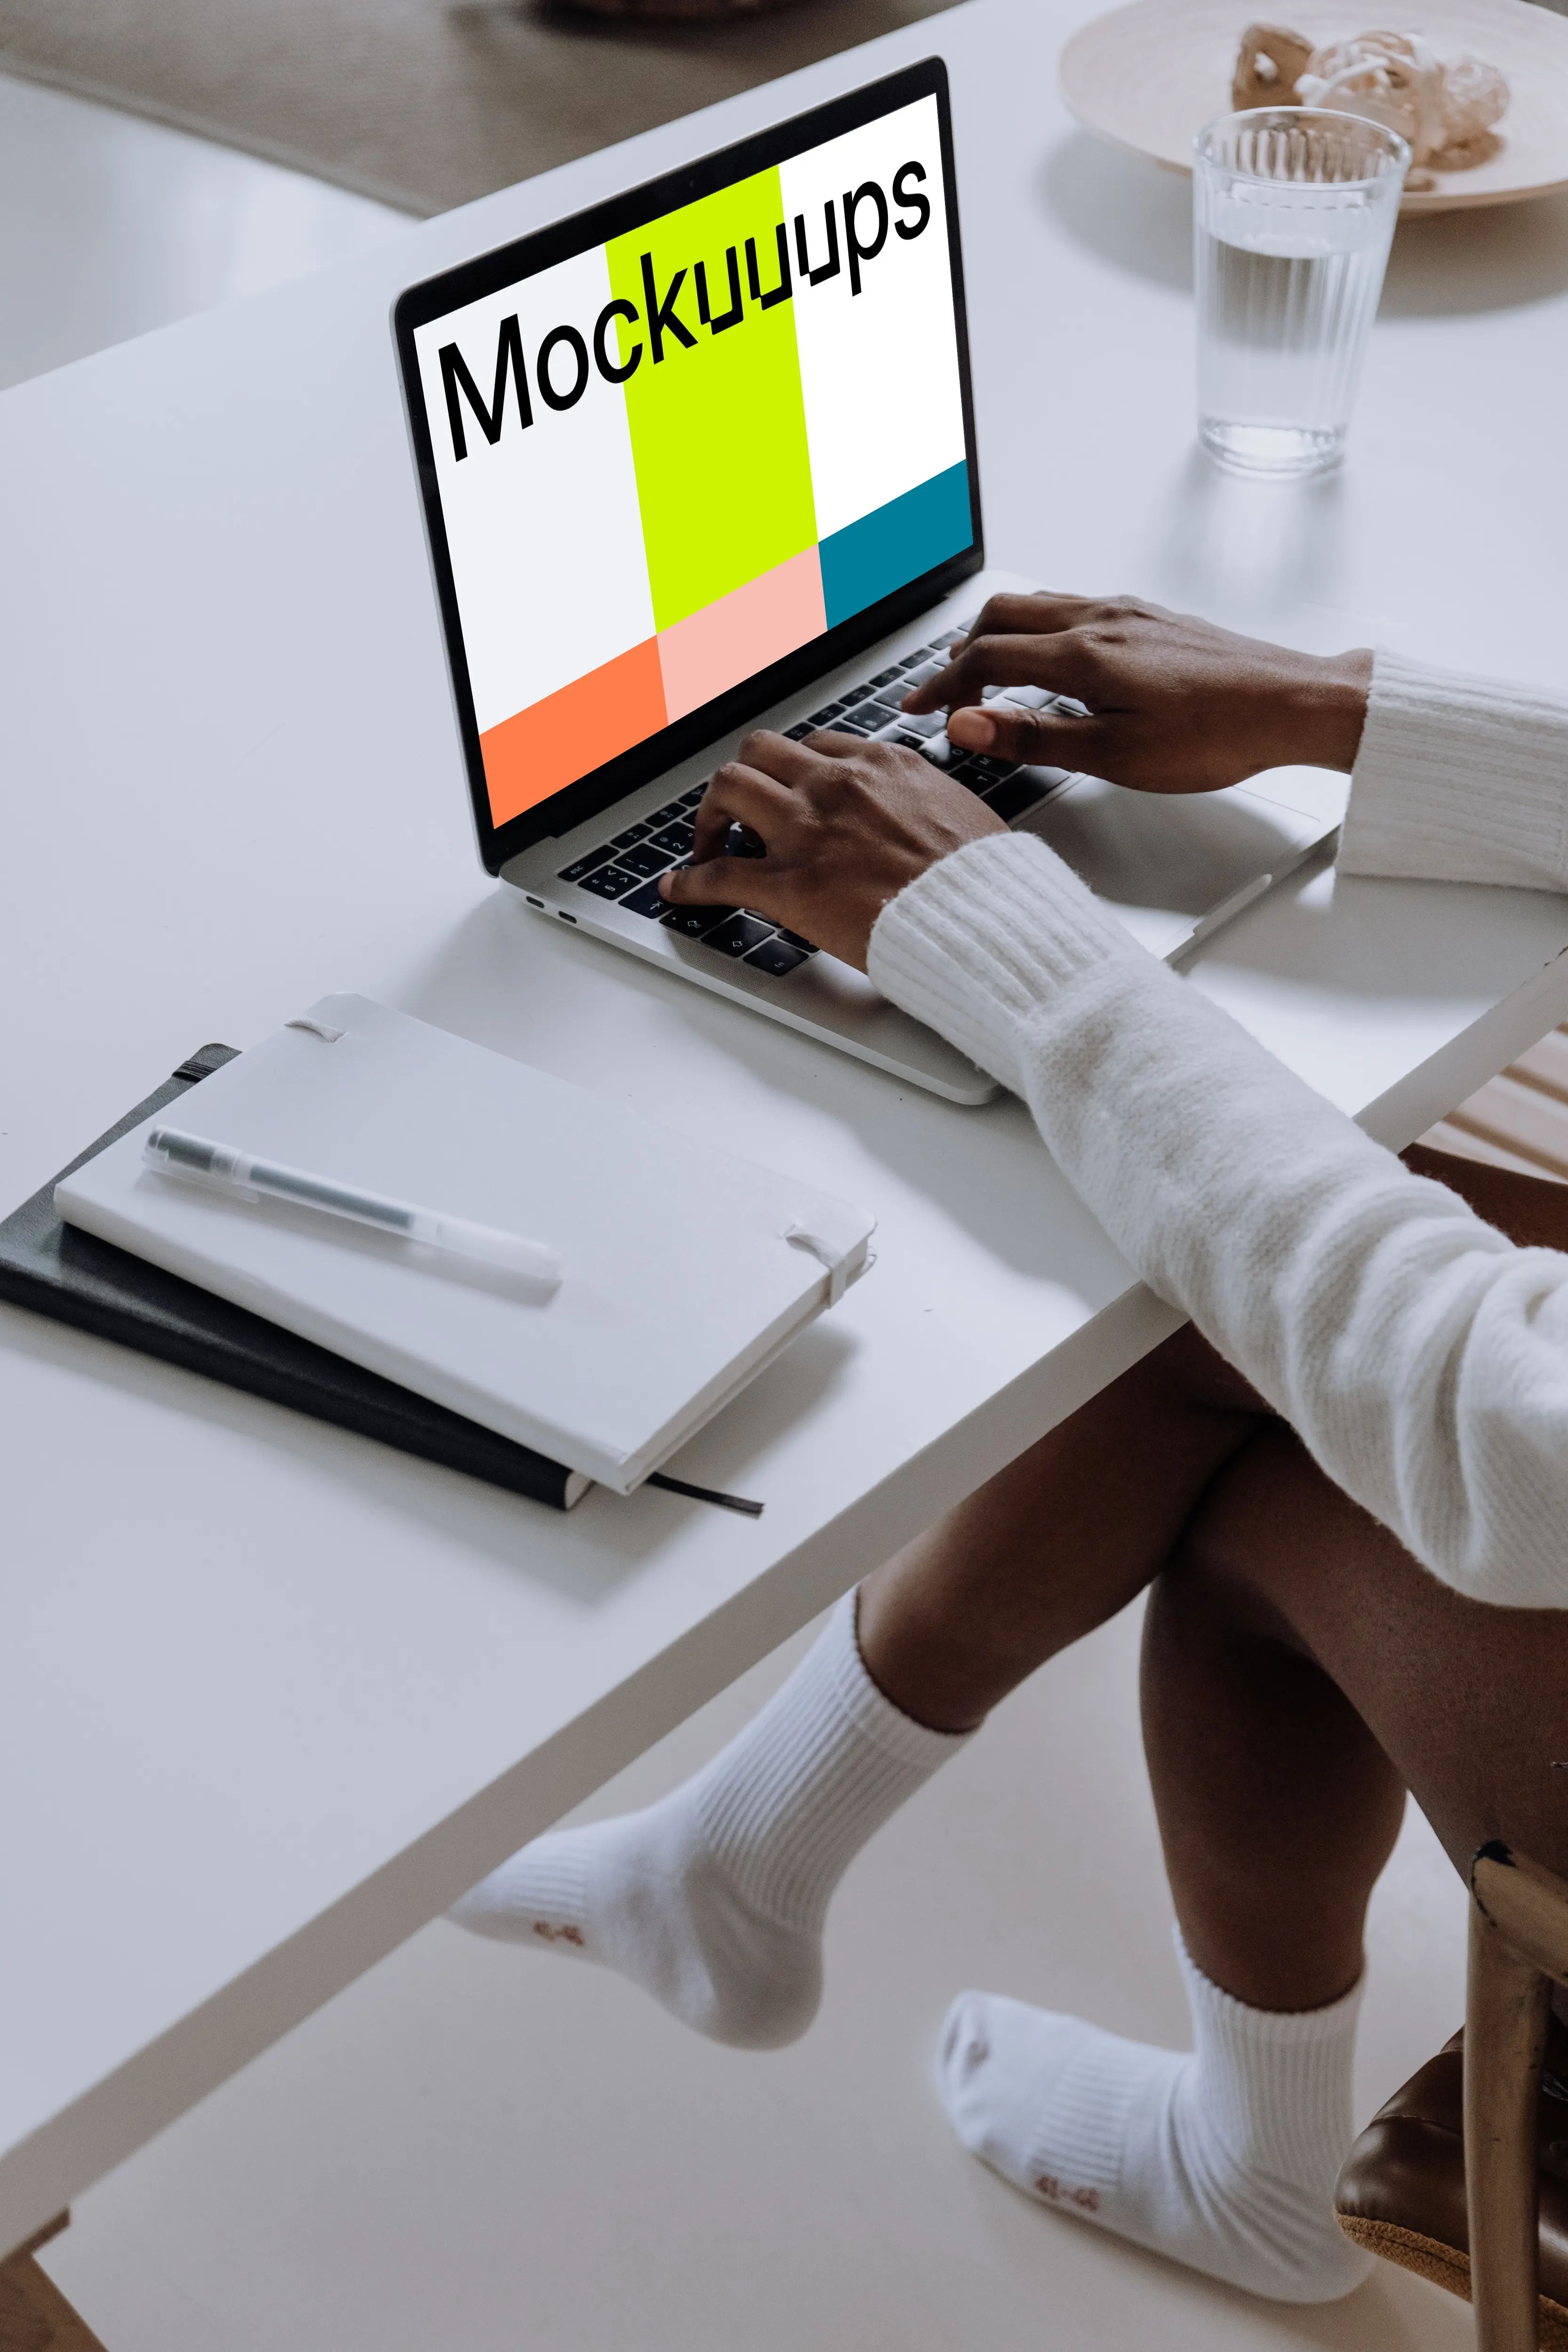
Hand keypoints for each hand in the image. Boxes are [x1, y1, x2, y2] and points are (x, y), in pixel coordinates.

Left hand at [658, 729, 1004, 970]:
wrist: (988, 921)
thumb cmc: (986, 881)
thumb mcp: (960, 813)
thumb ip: (922, 802)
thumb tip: (917, 812)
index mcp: (882, 765)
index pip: (814, 746)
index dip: (790, 772)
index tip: (784, 792)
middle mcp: (837, 785)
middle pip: (759, 752)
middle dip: (742, 781)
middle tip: (737, 815)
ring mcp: (808, 831)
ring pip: (728, 789)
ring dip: (708, 817)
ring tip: (706, 845)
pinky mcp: (790, 884)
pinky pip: (719, 874)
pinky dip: (690, 881)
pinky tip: (678, 889)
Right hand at [902, 593, 1373, 792]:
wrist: (1291, 703)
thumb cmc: (1215, 736)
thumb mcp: (1115, 756)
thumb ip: (1035, 736)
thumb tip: (967, 726)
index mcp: (1084, 656)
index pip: (985, 660)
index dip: (941, 688)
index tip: (916, 712)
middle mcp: (1100, 620)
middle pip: (1001, 616)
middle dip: (960, 653)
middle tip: (944, 694)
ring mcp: (1126, 612)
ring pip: (1037, 604)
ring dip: (998, 634)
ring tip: (985, 673)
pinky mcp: (1150, 615)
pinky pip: (1074, 606)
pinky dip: (1039, 627)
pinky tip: (1051, 657)